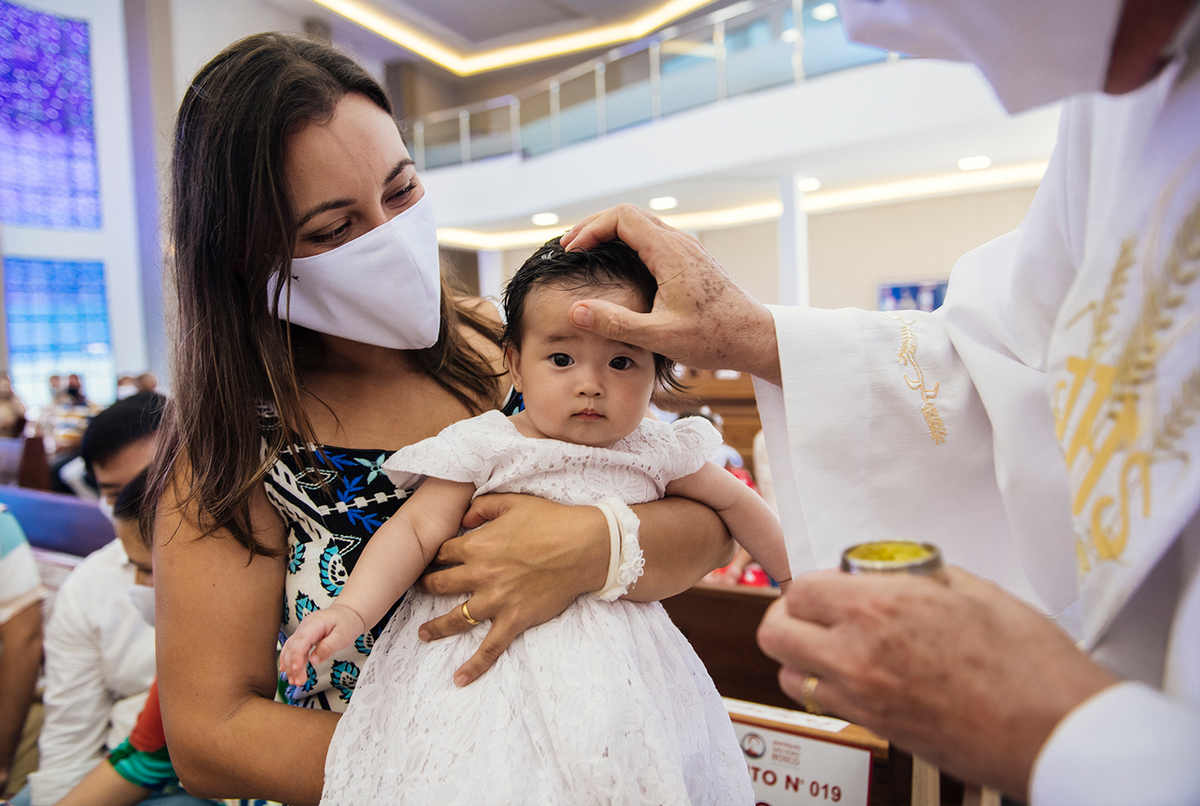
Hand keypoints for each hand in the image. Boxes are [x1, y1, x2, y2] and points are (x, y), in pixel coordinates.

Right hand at [278, 604, 365, 685]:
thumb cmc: (347, 622)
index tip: (296, 670)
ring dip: (290, 666)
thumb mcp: (343, 636)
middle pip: (294, 647)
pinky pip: (293, 648)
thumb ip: (328, 647)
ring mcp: (302, 631)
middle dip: (293, 666)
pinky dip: (289, 660)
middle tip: (298, 682)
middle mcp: (305, 626)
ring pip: (290, 649)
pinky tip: (287, 671)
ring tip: (294, 681)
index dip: (296, 656)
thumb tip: (313, 661)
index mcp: (315, 623)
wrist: (348, 613)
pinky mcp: (303, 637)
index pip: (301, 640)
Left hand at [416, 494, 607, 686]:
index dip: (435, 555)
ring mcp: (496, 600)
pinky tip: (460, 679)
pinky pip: (490, 648)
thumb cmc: (551, 521)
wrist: (583, 547)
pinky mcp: (514, 620)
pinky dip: (475, 665)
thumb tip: (464, 518)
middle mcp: (480, 574)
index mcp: (477, 545)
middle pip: (440, 585)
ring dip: (436, 628)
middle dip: (426, 587)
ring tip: (423, 634)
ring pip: (456, 619)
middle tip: (418, 591)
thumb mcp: (512, 501)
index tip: (431, 560)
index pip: (443, 552)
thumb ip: (482, 507)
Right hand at [560, 204, 780, 381]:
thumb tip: (575, 311)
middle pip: (629, 214)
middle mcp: (680, 242)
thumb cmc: (714, 338)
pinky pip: (654, 238)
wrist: (756, 337)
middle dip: (594, 226)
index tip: (571, 250)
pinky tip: (618, 264)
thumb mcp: (659, 336)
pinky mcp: (691, 260)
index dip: (590, 229)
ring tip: (587, 252)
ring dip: (611, 233)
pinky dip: (628, 242)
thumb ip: (615, 322)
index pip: (621, 217)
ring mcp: (687, 249)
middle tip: (569, 247)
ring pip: (642, 224)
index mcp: (670, 252)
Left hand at [756, 567, 1117, 798]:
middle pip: (775, 633)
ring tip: (831, 644)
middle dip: (788, 616)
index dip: (812, 583)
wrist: (1056, 731)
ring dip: (800, 655)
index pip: (802, 589)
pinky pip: (823, 704)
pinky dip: (826, 687)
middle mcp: (857, 654)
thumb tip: (901, 572)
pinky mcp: (877, 729)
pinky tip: (856, 674)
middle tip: (814, 611)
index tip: (826, 584)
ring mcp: (862, 698)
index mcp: (879, 609)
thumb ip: (922, 577)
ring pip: (789, 674)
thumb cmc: (1029, 664)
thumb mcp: (975, 591)